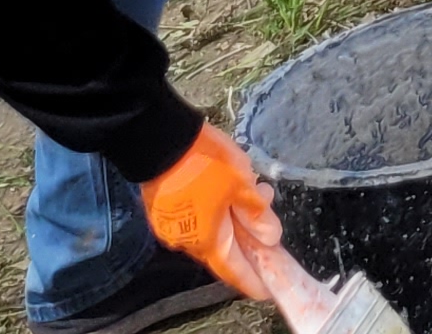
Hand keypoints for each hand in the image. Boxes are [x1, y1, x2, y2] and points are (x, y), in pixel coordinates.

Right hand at [138, 122, 287, 300]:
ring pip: (212, 229)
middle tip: (268, 220)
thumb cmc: (205, 164)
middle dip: (248, 237)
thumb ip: (257, 213)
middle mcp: (187, 240)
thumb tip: (270, 238)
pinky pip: (198, 217)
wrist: (161, 139)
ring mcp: (172, 225)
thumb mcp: (241, 184)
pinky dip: (219, 209)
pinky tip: (231, 187)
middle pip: (224, 248)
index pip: (233, 270)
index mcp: (206, 241)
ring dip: (235, 217)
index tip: (265, 291)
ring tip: (257, 190)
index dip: (251, 280)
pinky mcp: (164, 207)